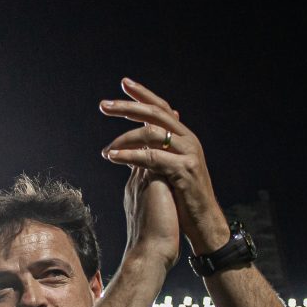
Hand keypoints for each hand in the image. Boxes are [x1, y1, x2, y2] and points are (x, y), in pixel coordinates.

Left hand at [100, 78, 229, 253]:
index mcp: (184, 137)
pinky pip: (152, 159)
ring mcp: (187, 154)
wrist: (202, 222)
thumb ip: (158, 152)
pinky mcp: (183, 171)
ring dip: (123, 139)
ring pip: (151, 135)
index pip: (162, 108)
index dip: (143, 94)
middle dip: (127, 108)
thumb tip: (140, 141)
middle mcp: (188, 140)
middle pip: (155, 115)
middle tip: (103, 106)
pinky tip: (113, 157)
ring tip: (105, 149)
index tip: (124, 84)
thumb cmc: (184, 198)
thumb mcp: (170, 169)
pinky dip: (130, 156)